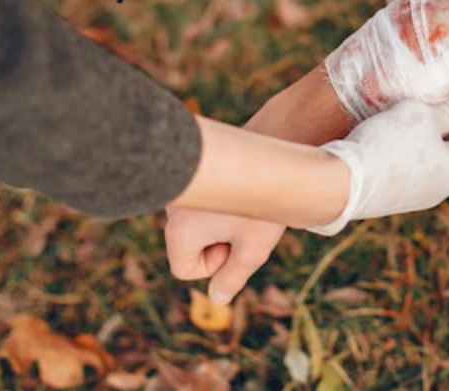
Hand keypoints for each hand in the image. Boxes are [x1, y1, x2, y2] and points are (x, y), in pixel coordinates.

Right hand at [163, 93, 339, 304]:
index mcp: (180, 230)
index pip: (184, 269)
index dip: (215, 264)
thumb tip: (217, 298)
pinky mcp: (191, 171)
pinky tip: (239, 188)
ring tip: (243, 202)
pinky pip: (198, 201)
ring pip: (193, 222)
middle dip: (214, 241)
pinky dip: (217, 202)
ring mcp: (180, 186)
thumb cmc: (264, 205)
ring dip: (217, 221)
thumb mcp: (253, 249)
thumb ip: (232, 278)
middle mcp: (172, 206)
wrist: (277, 149)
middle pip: (186, 245)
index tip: (238, 241)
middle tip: (242, 221)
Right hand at [308, 97, 448, 234]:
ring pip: (434, 154)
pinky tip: (402, 124)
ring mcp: (415, 193)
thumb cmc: (388, 145)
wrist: (340, 183)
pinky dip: (415, 141)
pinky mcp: (391, 193)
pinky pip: (412, 161)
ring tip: (431, 103)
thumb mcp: (421, 114)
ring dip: (435, 129)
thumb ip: (445, 108)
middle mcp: (442, 187)